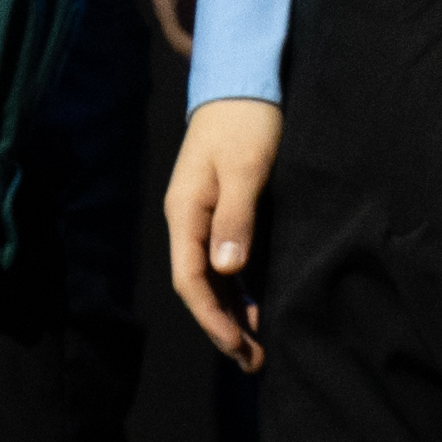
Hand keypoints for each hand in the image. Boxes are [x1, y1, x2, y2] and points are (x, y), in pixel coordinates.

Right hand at [161, 100, 278, 371]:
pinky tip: (256, 308)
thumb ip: (235, 216)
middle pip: (199, 287)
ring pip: (211, 278)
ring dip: (232, 313)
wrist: (244, 79)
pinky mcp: (223, 211)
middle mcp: (188, 220)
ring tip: (255, 348)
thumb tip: (227, 270)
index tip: (239, 347)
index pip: (191, 280)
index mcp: (186, 213)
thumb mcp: (245, 167)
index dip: (213, 319)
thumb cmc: (246, 120)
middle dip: (222, 327)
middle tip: (254, 362)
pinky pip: (224, 262)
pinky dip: (238, 290)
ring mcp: (203, 217)